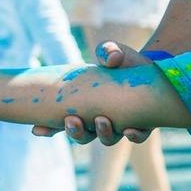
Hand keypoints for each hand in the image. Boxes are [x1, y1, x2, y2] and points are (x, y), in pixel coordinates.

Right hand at [30, 39, 148, 143]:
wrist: (153, 68)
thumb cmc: (125, 62)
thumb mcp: (113, 52)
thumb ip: (108, 51)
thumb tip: (110, 58)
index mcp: (84, 108)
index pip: (62, 123)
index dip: (48, 129)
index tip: (37, 129)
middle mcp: (101, 121)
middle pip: (83, 136)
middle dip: (75, 132)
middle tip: (72, 120)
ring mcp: (121, 125)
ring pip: (107, 139)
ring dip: (102, 133)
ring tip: (101, 120)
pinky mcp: (143, 125)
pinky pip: (138, 136)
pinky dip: (134, 135)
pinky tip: (131, 130)